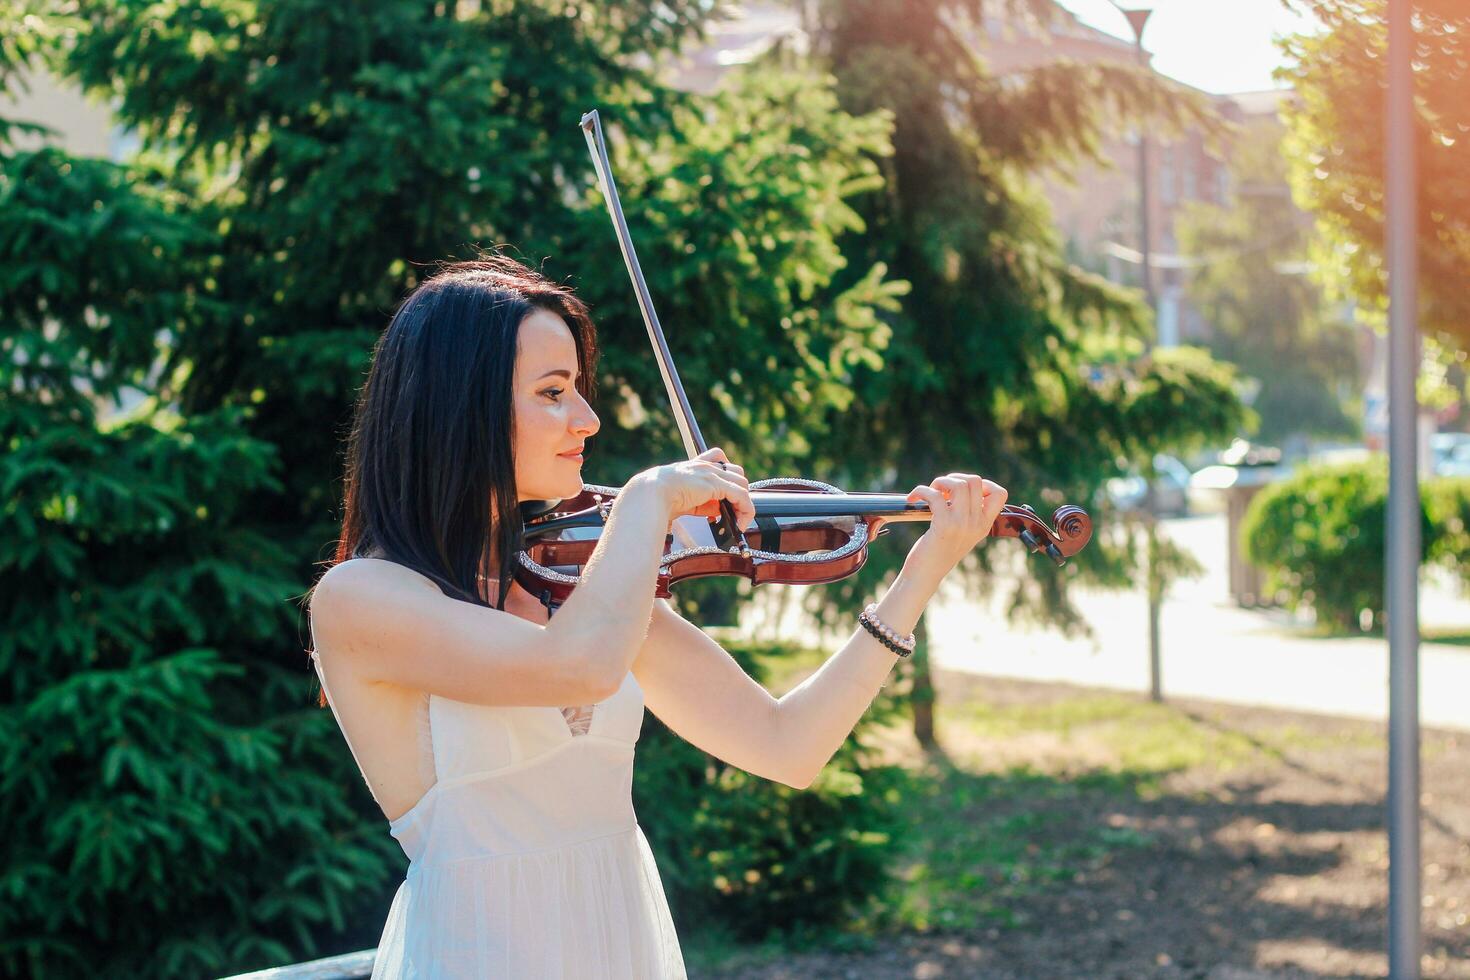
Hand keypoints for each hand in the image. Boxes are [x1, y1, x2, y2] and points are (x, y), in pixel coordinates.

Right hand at [635, 447, 753, 528]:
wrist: (650, 493)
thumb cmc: (659, 498)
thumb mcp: (685, 500)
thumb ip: (702, 503)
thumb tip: (717, 511)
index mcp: (694, 466)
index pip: (719, 463)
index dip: (726, 480)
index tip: (722, 501)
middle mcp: (705, 466)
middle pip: (735, 472)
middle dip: (738, 491)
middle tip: (734, 511)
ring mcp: (711, 472)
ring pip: (742, 482)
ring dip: (744, 502)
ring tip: (738, 519)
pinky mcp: (715, 483)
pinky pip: (741, 495)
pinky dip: (745, 509)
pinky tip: (740, 522)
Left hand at [904, 473, 1007, 579]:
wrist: (925, 574)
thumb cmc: (938, 552)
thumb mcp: (961, 533)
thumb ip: (967, 514)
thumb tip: (957, 485)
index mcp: (984, 525)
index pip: (1001, 493)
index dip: (982, 483)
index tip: (963, 490)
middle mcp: (977, 524)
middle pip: (975, 481)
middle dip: (954, 478)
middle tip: (941, 491)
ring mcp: (961, 525)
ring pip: (958, 484)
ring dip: (939, 482)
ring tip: (930, 492)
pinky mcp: (943, 526)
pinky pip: (934, 495)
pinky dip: (920, 490)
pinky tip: (913, 498)